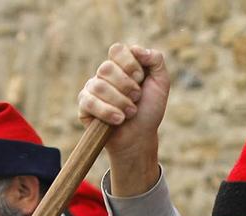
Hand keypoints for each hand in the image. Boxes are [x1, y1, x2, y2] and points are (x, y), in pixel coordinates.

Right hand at [78, 43, 169, 193]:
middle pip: (106, 68)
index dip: (130, 64)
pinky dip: (107, 111)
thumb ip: (156, 60)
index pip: (117, 50)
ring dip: (119, 101)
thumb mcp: (161, 83)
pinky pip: (90, 102)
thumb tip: (137, 49)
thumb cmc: (149, 110)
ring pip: (99, 86)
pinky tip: (118, 119)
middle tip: (136, 98)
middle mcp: (104, 74)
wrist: (140, 137)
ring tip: (130, 113)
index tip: (140, 79)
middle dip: (126, 86)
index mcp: (121, 64)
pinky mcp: (84, 106)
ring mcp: (92, 89)